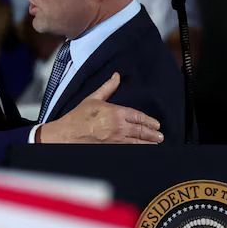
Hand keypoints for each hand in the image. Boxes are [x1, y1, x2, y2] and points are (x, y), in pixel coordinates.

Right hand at [39, 73, 163, 143]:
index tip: (156, 125)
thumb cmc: (78, 117)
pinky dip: (138, 151)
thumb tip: (116, 76)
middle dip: (152, 134)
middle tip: (160, 136)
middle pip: (141, 131)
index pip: (138, 117)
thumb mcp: (93, 98)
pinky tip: (144, 151)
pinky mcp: (111, 150)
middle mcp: (118, 127)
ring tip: (156, 144)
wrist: (67, 135)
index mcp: (115, 112)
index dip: (149, 121)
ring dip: (149, 143)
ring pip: (138, 143)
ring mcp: (116, 141)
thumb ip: (108, 87)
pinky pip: (129, 150)